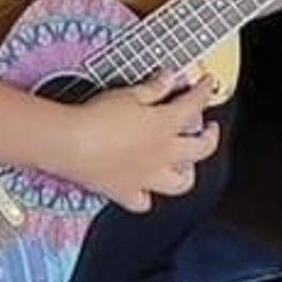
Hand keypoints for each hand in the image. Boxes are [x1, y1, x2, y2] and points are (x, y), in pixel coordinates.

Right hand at [62, 73, 220, 212]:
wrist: (71, 143)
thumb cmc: (96, 118)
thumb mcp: (128, 94)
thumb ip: (153, 88)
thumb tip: (168, 79)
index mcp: (165, 125)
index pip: (195, 105)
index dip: (204, 92)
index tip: (206, 85)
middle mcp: (163, 154)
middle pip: (201, 149)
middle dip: (210, 137)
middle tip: (209, 130)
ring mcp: (147, 177)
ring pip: (181, 183)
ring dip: (187, 173)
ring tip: (185, 165)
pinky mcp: (126, 192)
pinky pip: (143, 202)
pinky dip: (146, 197)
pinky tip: (143, 189)